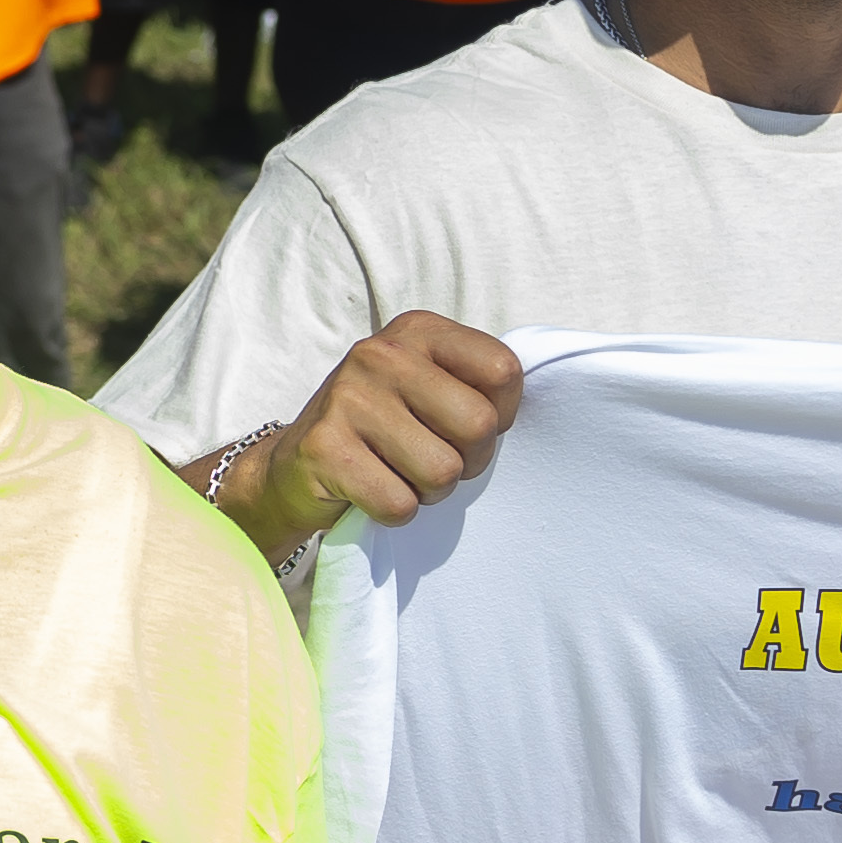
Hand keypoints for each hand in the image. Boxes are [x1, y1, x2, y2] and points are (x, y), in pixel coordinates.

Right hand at [233, 314, 526, 546]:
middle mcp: (381, 353)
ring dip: (428, 491)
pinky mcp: (324, 448)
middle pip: (479, 426)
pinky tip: (370, 491)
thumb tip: (546, 409)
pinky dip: (394, 512)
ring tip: (399, 473)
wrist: (294, 467)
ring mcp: (347, 398)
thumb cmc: (384, 430)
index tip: (467, 426)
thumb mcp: (430, 386)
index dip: (501, 415)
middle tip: (433, 460)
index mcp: (418, 330)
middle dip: (468, 462)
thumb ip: (478, 385)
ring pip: (441, 472)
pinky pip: (399, 503)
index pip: (504, 371)